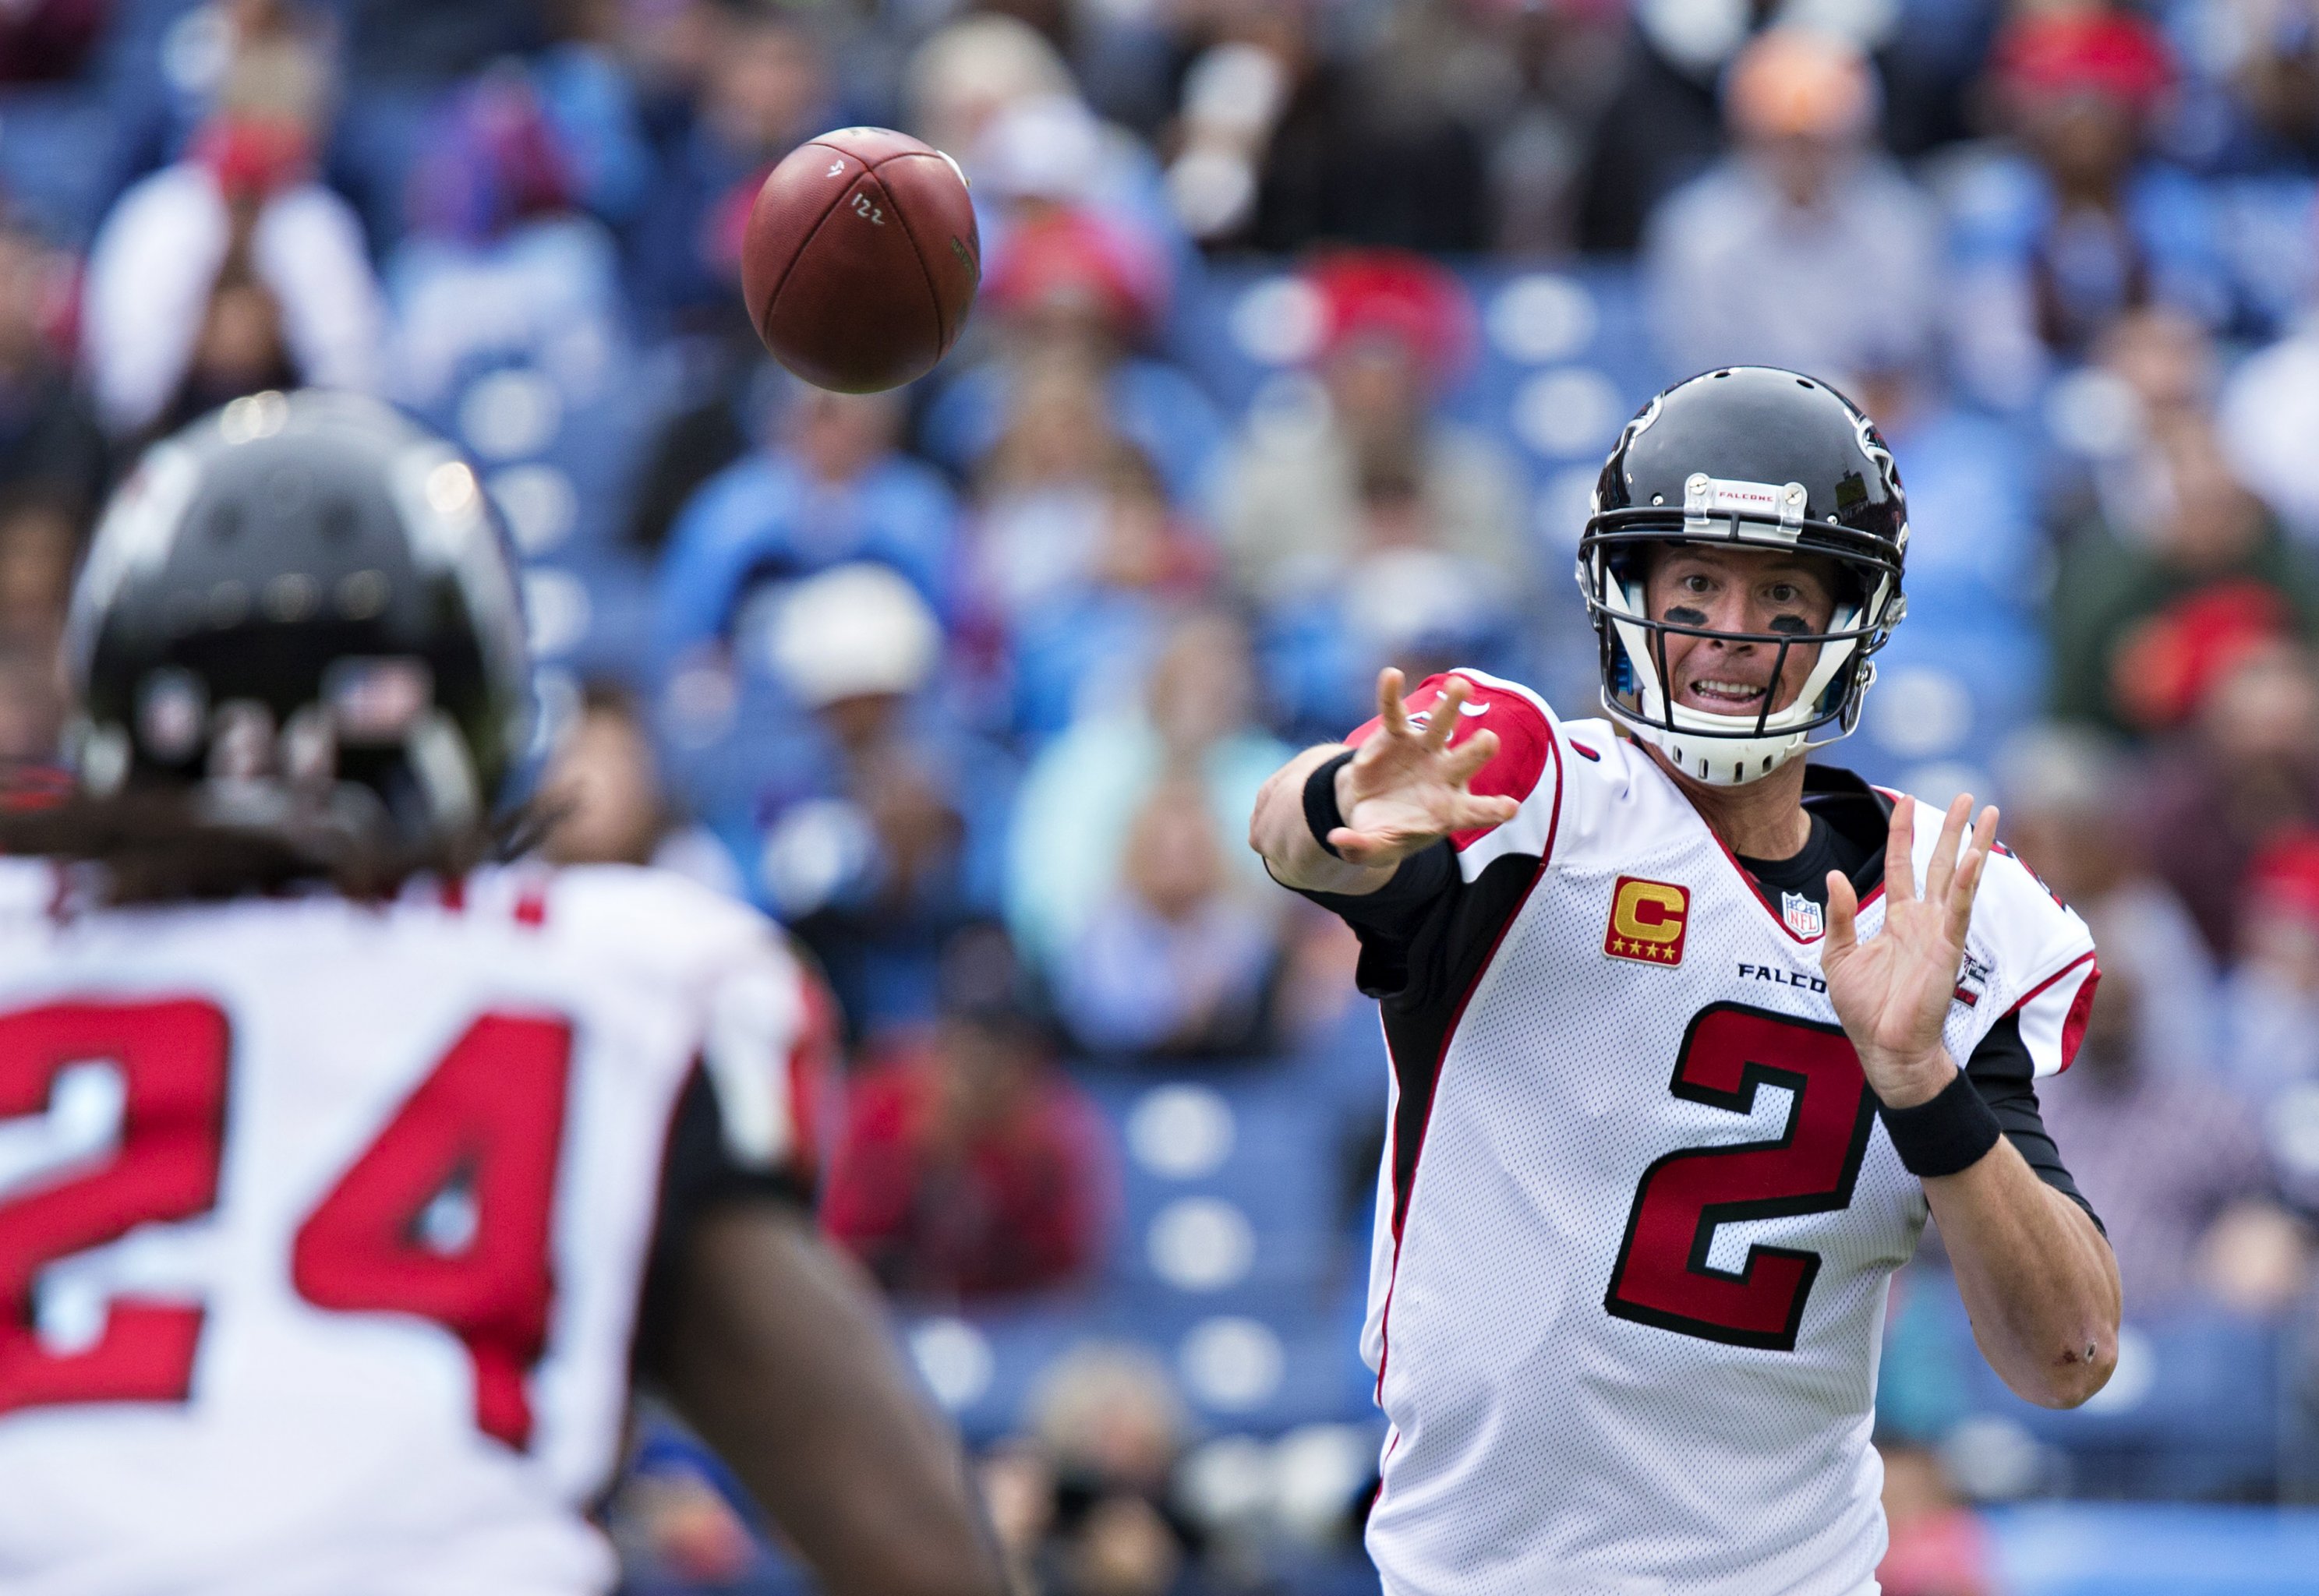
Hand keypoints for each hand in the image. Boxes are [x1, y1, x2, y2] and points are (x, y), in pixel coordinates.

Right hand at [1326, 669, 1521, 868]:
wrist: (1368, 806)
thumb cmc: (1383, 830)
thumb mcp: (1373, 847)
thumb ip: (1361, 847)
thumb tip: (1337, 841)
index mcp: (1449, 810)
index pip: (1476, 812)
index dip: (1493, 810)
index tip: (1510, 808)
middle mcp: (1444, 775)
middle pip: (1466, 761)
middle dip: (1478, 751)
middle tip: (1490, 740)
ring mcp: (1423, 751)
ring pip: (1440, 726)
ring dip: (1449, 706)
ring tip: (1460, 685)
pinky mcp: (1397, 735)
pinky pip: (1394, 713)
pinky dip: (1390, 695)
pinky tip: (1391, 675)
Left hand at [1820, 793, 1997, 1108]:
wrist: (1883, 1047)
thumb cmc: (1864, 1008)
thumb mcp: (1838, 954)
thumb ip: (1839, 915)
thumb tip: (1835, 876)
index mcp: (1897, 919)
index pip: (1903, 865)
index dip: (1903, 833)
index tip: (1907, 800)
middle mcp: (1923, 920)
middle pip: (1940, 863)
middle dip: (1953, 828)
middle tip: (1968, 796)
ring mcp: (1939, 932)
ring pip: (1960, 878)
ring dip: (1974, 845)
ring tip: (1988, 813)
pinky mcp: (1948, 949)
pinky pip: (1959, 910)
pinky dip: (1968, 883)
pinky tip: (1976, 857)